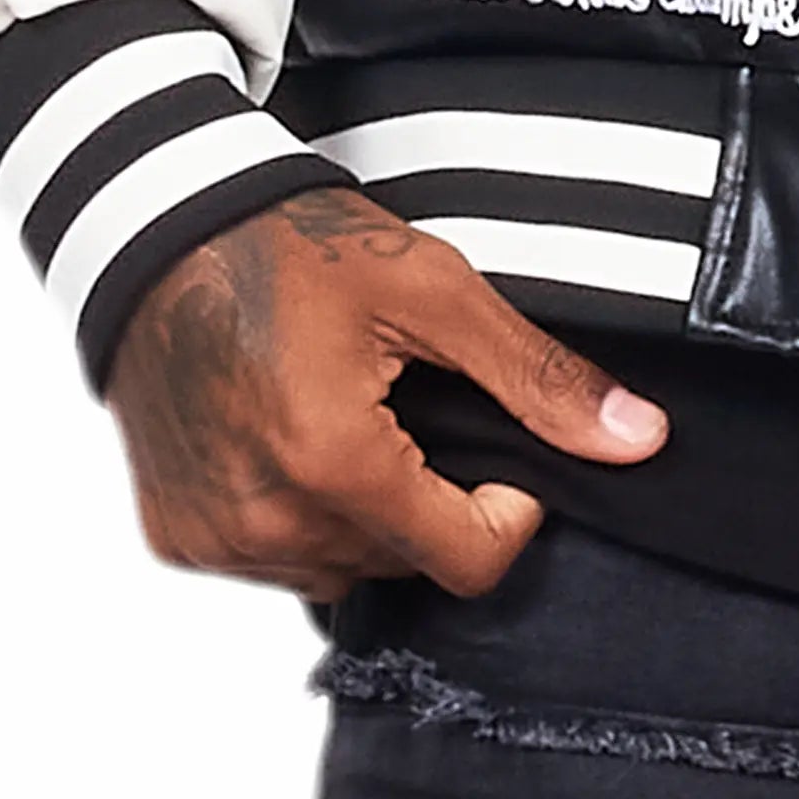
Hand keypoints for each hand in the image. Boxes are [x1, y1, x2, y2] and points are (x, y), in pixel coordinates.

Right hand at [103, 184, 667, 598]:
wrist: (161, 228)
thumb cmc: (291, 245)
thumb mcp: (434, 291)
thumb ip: (538, 377)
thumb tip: (637, 437)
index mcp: (335, 466)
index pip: (468, 562)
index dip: (506, 509)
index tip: (490, 443)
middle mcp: (267, 523)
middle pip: (405, 563)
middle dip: (426, 496)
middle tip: (402, 403)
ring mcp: (215, 539)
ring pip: (341, 570)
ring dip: (362, 512)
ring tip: (342, 411)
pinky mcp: (177, 538)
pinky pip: (273, 561)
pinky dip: (296, 515)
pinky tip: (288, 435)